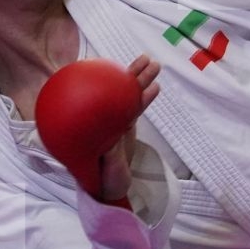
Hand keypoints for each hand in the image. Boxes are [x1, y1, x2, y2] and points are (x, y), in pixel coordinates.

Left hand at [98, 55, 159, 201]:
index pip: (101, 99)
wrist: (111, 188)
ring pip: (130, 95)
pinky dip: (146, 97)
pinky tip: (155, 87)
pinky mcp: (126, 124)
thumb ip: (111, 155)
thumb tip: (112, 140)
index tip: (113, 68)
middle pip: (118, 91)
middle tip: (143, 60)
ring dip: (142, 80)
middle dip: (131, 74)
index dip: (107, 82)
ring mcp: (115, 120)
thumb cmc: (103, 181)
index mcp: (94, 126)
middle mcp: (103, 118)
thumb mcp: (108, 171)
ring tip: (154, 65)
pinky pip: (136, 107)